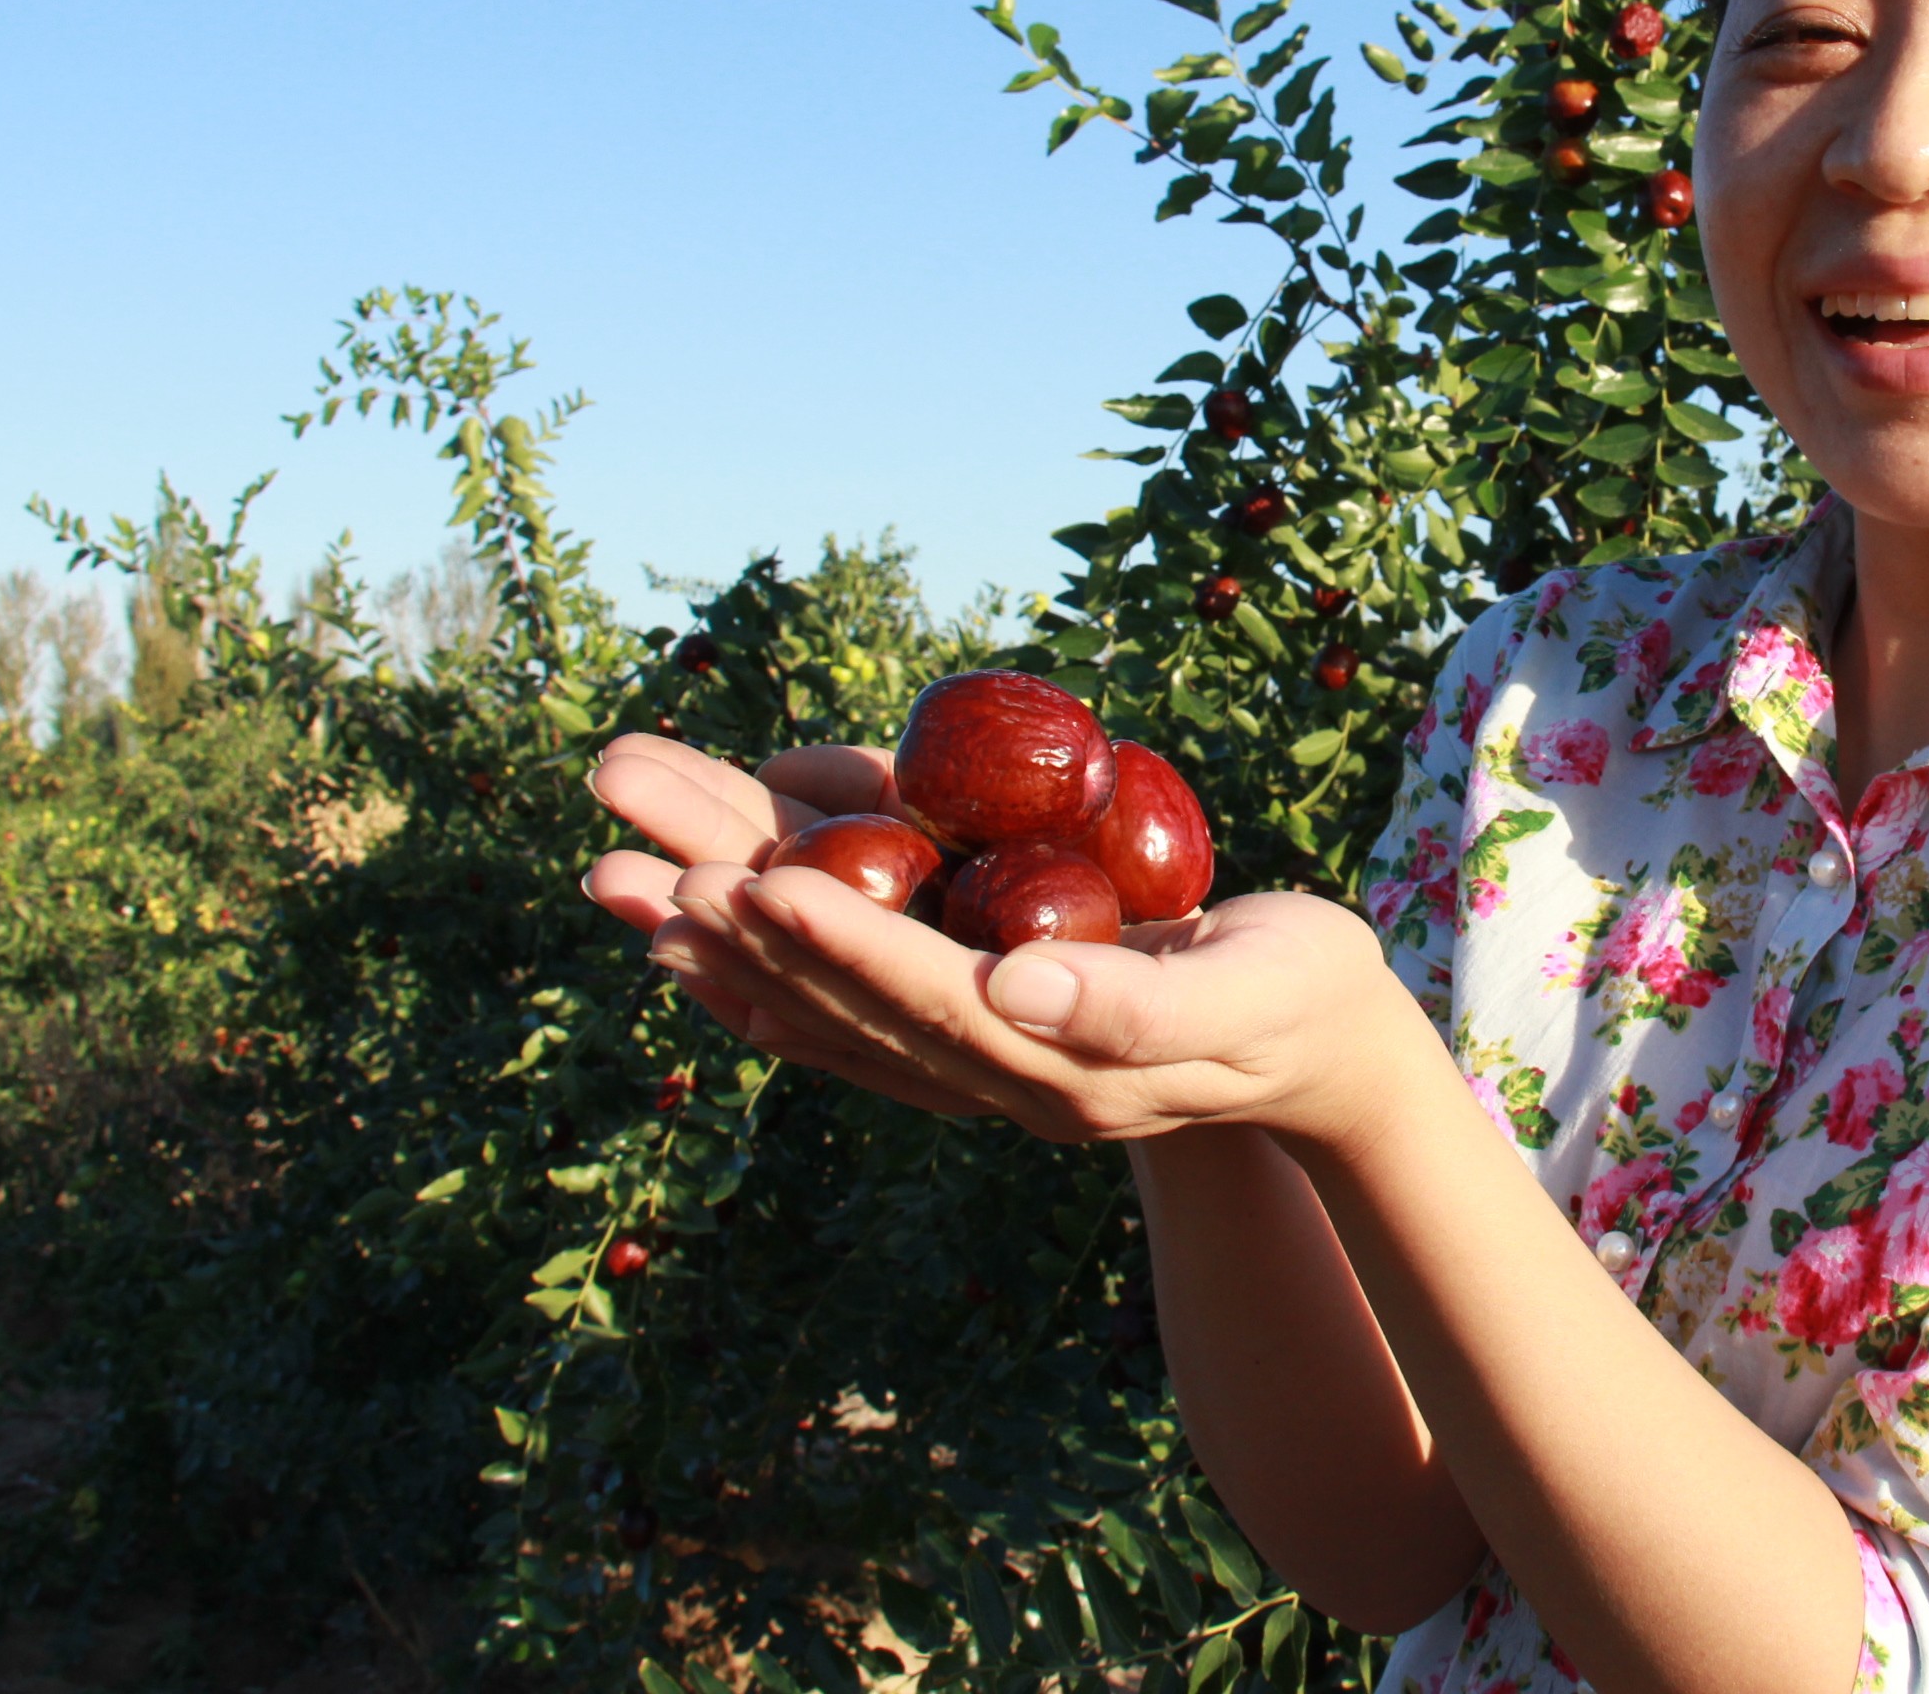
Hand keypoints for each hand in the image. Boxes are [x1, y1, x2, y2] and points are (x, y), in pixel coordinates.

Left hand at [581, 733, 1418, 1146]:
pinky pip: (842, 1015)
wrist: (1315, 1050)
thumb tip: (1015, 985)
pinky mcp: (968, 1037)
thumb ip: (1134, 1000)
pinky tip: (693, 940)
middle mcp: (992, 1073)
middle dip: (731, 923)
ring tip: (613, 880)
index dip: (833, 940)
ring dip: (715, 942)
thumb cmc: (1299, 997)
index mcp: (1059, 1064)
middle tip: (621, 856)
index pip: (923, 997)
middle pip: (839, 997)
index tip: (746, 883)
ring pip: (820, 1006)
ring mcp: (973, 1064)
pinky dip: (762, 974)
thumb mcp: (1246, 992)